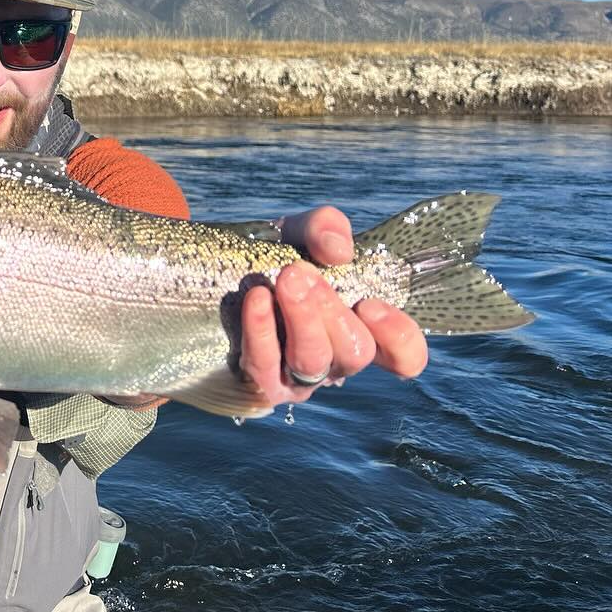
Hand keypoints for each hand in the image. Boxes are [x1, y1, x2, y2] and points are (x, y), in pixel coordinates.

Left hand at [238, 206, 428, 407]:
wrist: (208, 277)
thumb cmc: (271, 258)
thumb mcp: (300, 232)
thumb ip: (326, 228)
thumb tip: (337, 250)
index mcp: (357, 329)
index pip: (403, 356)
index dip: (399, 339)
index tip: (370, 304)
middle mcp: (332, 361)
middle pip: (354, 353)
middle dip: (332, 310)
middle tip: (300, 272)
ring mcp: (295, 379)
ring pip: (313, 362)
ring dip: (303, 319)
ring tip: (285, 279)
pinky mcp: (256, 383)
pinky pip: (264, 366)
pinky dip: (262, 330)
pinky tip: (255, 299)